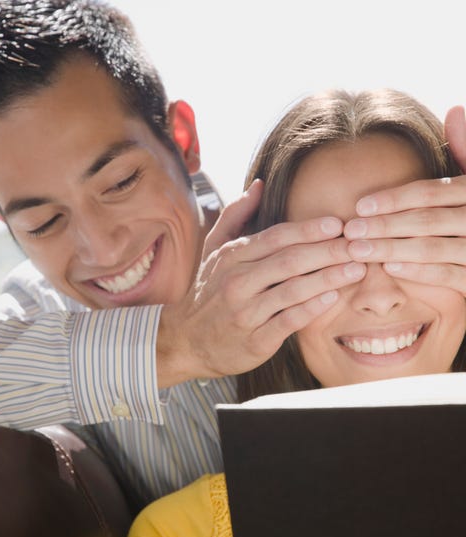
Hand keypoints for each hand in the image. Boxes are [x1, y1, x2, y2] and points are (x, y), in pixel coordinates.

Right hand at [158, 181, 364, 385]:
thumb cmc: (207, 293)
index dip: (309, 229)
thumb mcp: (212, 250)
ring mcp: (245, 312)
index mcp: (231, 257)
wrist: (188, 342)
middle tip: (358, 245)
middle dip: (328, 251)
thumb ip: (235, 216)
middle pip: (289, 261)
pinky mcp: (255, 340)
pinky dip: (311, 309)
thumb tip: (258, 184)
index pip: (276, 237)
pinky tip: (332, 297)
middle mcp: (237, 282)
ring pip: (292, 290)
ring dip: (327, 278)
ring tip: (356, 270)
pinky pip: (288, 321)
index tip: (338, 224)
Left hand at [344, 105, 465, 292]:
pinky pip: (447, 275)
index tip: (360, 207)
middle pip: (426, 221)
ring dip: (391, 249)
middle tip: (349, 231)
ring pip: (432, 248)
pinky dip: (418, 271)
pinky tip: (389, 268)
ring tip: (358, 250)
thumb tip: (455, 110)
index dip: (393, 199)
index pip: (429, 193)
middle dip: (384, 226)